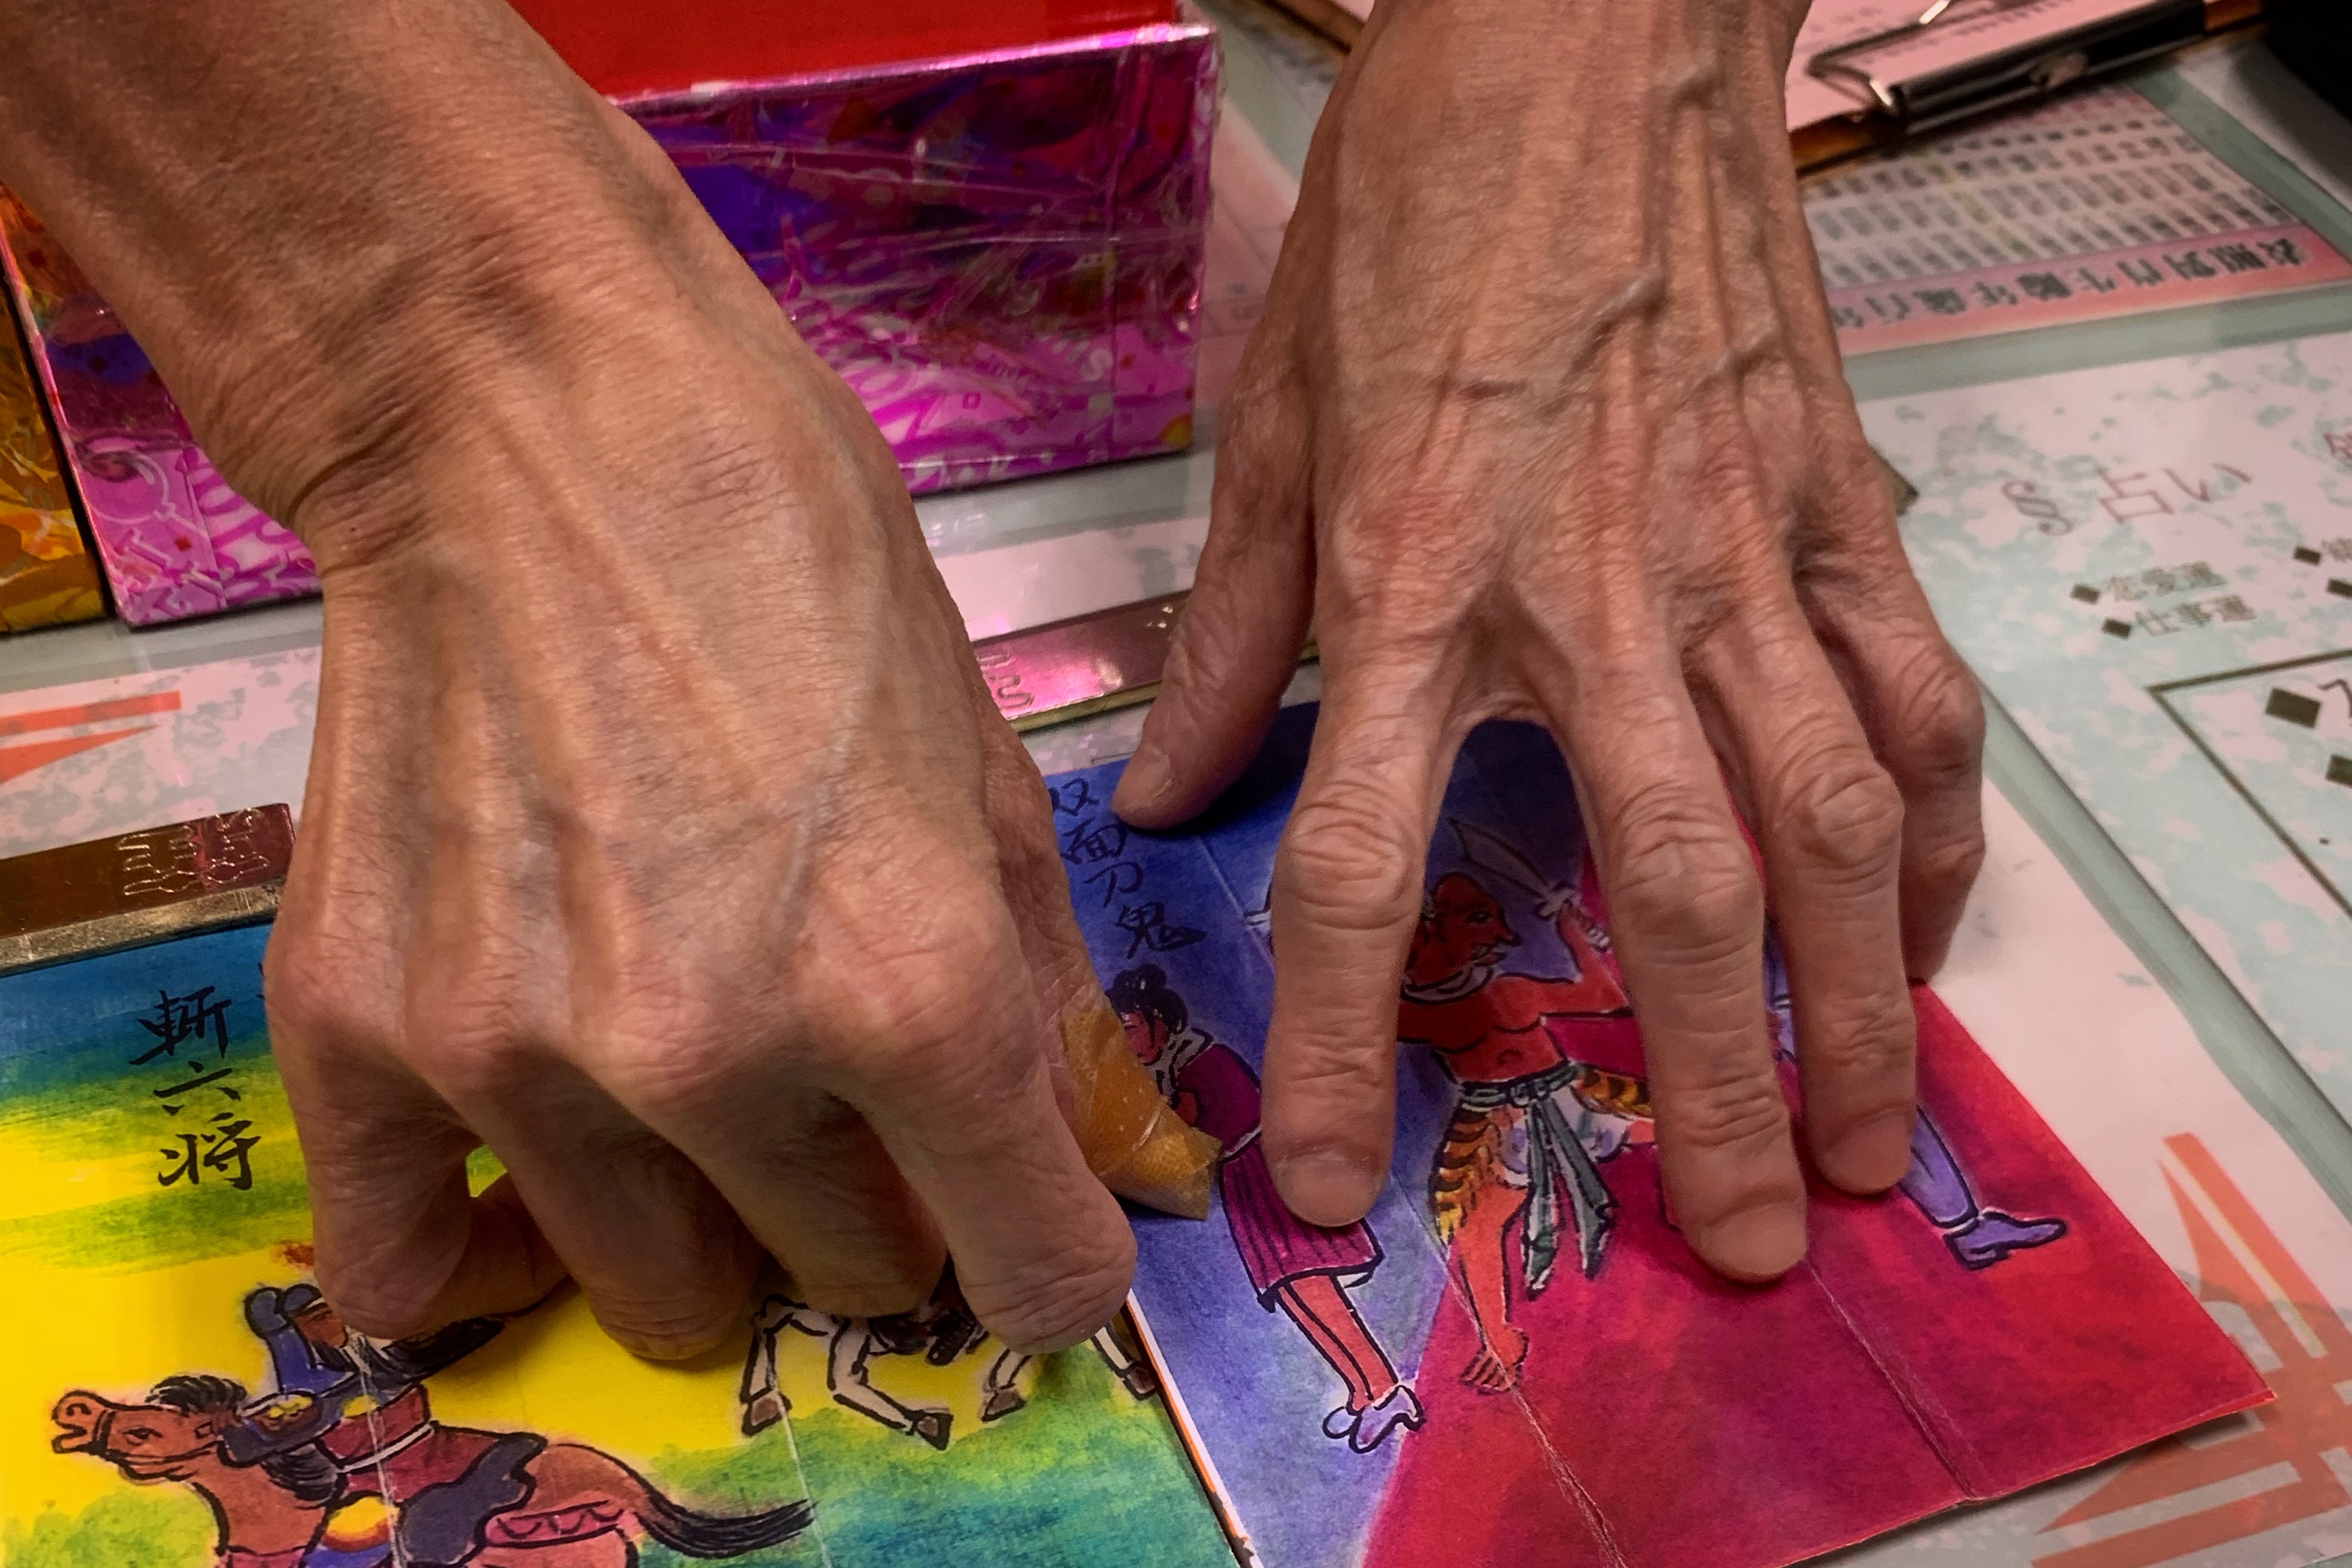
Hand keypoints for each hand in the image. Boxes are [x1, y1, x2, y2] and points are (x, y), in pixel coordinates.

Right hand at [222, 99, 1137, 1357]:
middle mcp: (717, 1058)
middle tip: (848, 1095)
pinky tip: (517, 1188)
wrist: (526, 421)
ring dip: (715, 1225)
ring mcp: (519, 1061)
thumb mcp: (985, 763)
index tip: (1030, 1223)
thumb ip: (1044, 997)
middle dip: (885, 1208)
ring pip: (667, 1295)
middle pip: (851, 1276)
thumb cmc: (795, 554)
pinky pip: (400, 1271)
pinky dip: (474, 1258)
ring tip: (695, 1096)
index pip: (1035, 1271)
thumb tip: (1101, 1167)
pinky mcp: (356, 1032)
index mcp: (912, 986)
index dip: (1054, 1261)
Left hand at [1115, 0, 1983, 1279]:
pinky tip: (1923, 927)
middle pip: (1671, 886)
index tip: (1339, 1182)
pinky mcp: (1841, 505)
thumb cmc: (1416, 222)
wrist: (1586, 41)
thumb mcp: (1273, 418)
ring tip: (1871, 1139)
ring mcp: (1745, 556)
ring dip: (1860, 1001)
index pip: (1372, 861)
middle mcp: (1596, 600)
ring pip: (1832, 817)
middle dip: (1712, 1081)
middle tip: (1742, 1238)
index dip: (1346, 1045)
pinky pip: (1912, 697)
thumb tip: (1157, 803)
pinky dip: (1933, 829)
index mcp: (1418, 586)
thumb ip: (1230, 630)